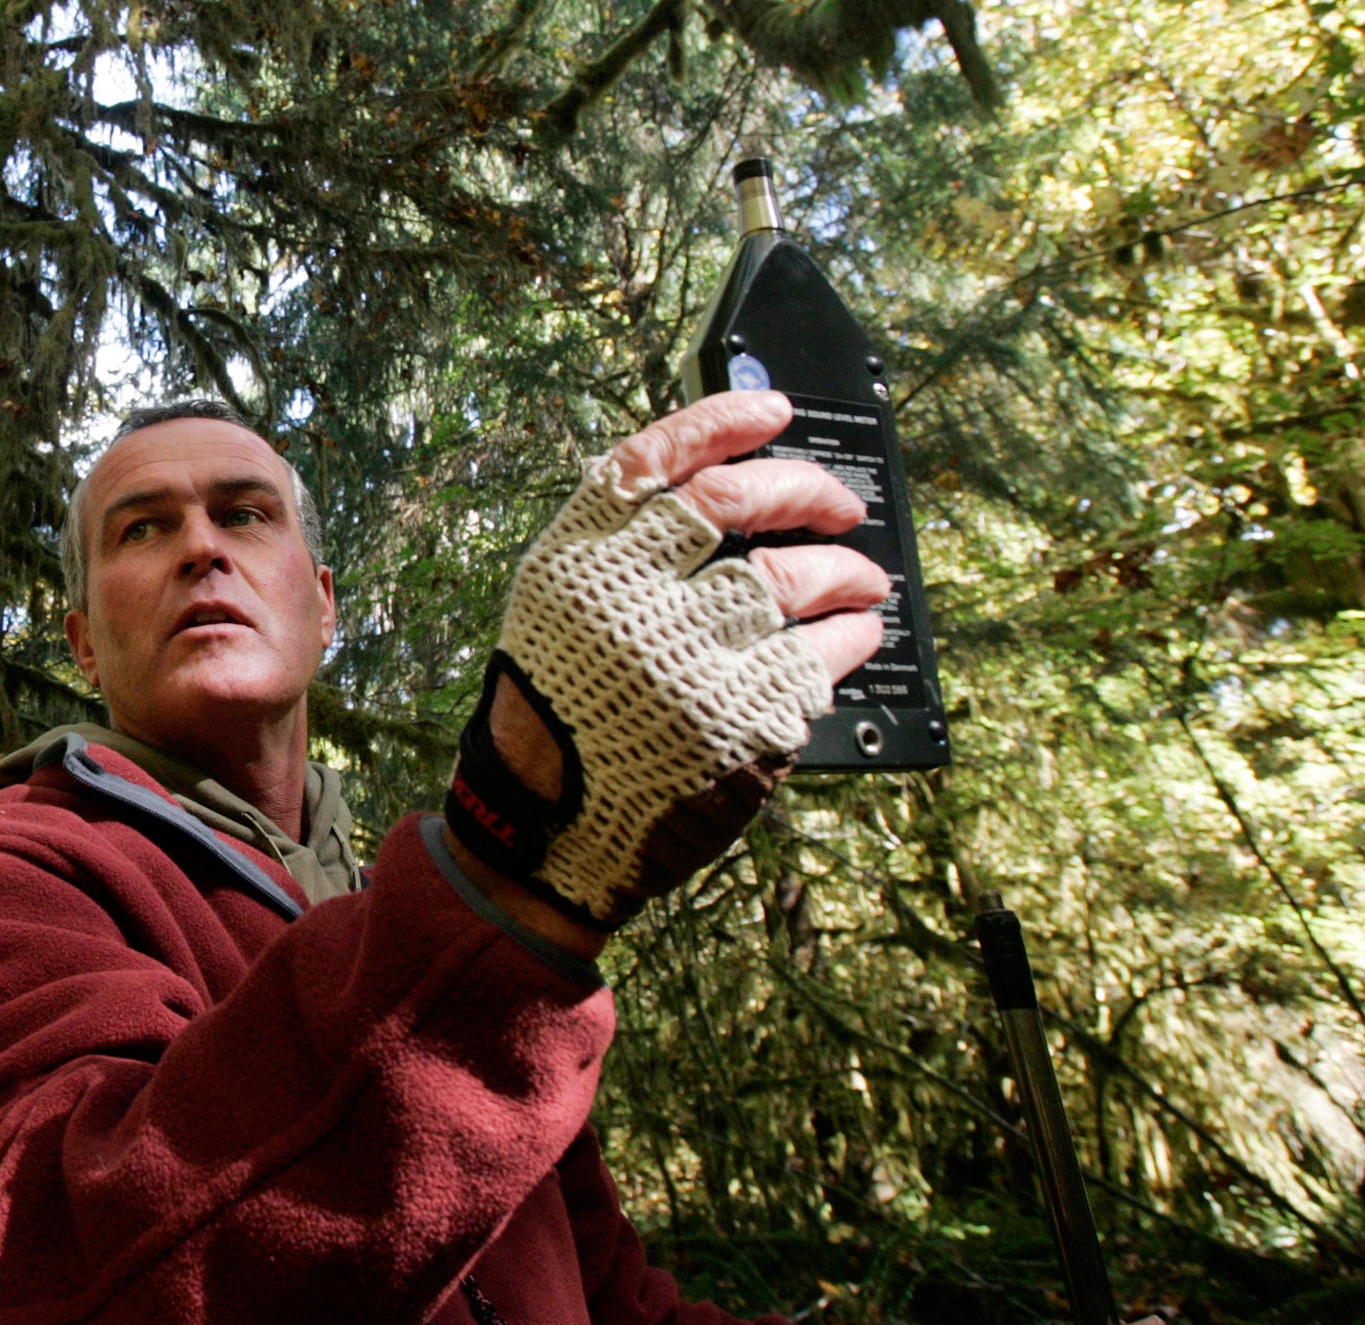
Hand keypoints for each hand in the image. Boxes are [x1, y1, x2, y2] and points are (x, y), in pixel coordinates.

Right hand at [443, 392, 887, 949]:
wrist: (553, 824)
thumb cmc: (559, 710)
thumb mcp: (558, 606)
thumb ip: (619, 543)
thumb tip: (727, 480)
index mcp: (575, 563)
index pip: (656, 460)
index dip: (723, 422)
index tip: (774, 411)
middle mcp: (628, 601)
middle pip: (738, 502)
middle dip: (805, 489)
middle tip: (837, 502)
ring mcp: (688, 658)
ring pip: (794, 575)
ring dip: (845, 568)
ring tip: (861, 578)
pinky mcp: (740, 716)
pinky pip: (821, 653)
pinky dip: (850, 635)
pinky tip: (855, 634)